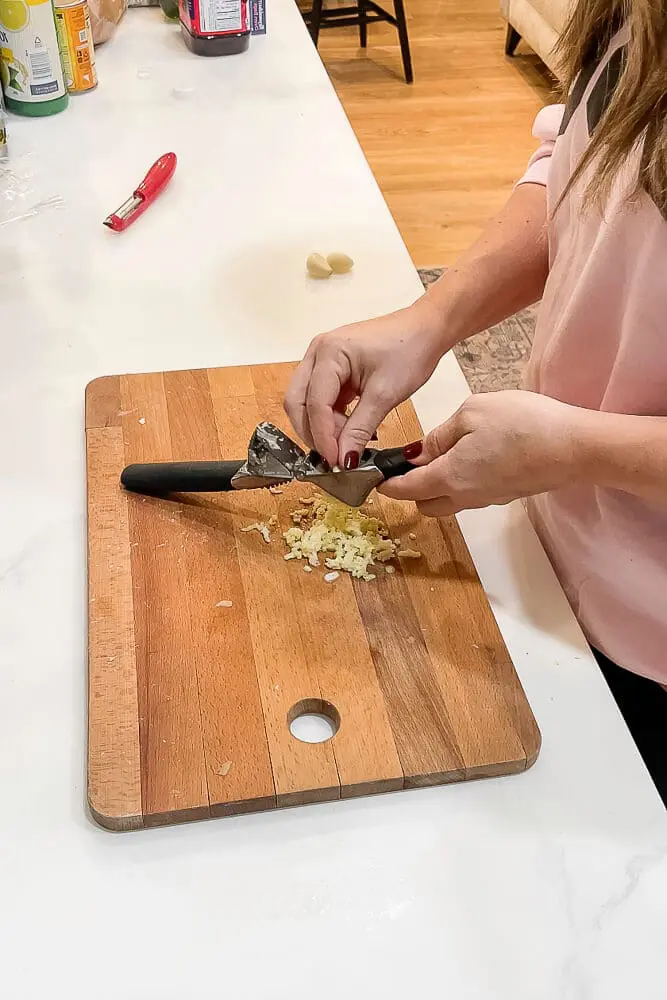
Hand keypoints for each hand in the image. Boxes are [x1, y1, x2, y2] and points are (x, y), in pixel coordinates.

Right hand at [284, 300, 443, 467]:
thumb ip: (360, 429)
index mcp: (329, 352)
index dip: (323, 437)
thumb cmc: (410, 349)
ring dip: (321, 427)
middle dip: (314, 433)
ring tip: (347, 443)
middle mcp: (317, 353)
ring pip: (306, 402)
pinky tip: (349, 430)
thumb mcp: (385, 395)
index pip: (315, 403)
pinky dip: (330, 418)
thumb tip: (344, 459)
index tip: (335, 461)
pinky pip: (320, 399)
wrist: (425, 330)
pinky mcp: (331, 369)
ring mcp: (322, 360)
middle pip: (298, 403)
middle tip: (335, 457)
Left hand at [380, 390, 591, 514]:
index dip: (385, 483)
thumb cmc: (523, 424)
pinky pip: (470, 495)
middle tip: (408, 461)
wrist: (574, 446)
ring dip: (436, 487)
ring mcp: (487, 499)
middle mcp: (464, 496)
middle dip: (410, 489)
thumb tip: (421, 452)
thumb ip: (440, 435)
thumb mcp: (472, 413)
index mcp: (448, 477)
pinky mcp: (505, 494)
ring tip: (441, 454)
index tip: (373, 474)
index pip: (405, 490)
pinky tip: (469, 455)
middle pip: (425, 504)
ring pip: (448, 502)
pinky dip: (459, 482)